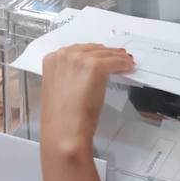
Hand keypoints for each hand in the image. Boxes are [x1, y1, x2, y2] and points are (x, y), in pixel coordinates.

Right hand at [40, 44, 133, 159]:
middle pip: (92, 49)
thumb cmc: (62, 118)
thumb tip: (87, 72)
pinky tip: (127, 67)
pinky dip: (123, 64)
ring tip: (125, 62)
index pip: (77, 49)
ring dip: (117, 58)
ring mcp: (79, 60)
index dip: (93, 53)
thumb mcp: (61, 89)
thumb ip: (69, 74)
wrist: (65, 131)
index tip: (101, 54)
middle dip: (106, 53)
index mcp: (52, 60)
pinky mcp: (94, 67)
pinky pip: (114, 61)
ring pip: (105, 54)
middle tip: (117, 56)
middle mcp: (64, 56)